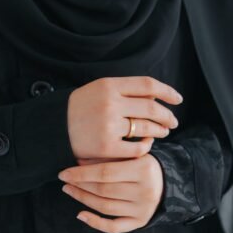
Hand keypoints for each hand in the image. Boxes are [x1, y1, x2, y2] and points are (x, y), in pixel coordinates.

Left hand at [58, 153, 164, 232]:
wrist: (169, 182)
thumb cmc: (144, 165)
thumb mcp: (131, 155)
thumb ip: (108, 158)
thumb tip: (78, 163)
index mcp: (143, 169)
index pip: (105, 172)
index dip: (81, 174)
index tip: (64, 173)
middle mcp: (145, 191)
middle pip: (104, 190)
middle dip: (80, 185)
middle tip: (65, 181)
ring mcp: (143, 209)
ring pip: (105, 206)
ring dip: (83, 199)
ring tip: (70, 190)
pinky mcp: (140, 222)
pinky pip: (114, 227)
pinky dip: (96, 223)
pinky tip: (81, 214)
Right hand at [67, 76, 181, 160]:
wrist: (54, 128)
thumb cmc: (80, 108)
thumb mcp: (99, 89)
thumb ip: (125, 90)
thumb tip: (157, 97)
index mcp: (109, 85)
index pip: (148, 85)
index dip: (167, 91)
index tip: (178, 99)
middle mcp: (110, 103)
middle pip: (151, 108)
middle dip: (167, 115)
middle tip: (173, 121)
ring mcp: (108, 125)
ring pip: (146, 127)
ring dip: (159, 130)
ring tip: (163, 131)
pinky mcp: (106, 147)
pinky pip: (136, 147)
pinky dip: (146, 146)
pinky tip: (148, 144)